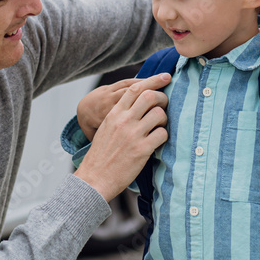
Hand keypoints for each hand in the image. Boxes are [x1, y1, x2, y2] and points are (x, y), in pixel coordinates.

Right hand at [74, 73, 170, 200]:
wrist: (95, 178)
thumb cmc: (101, 155)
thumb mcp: (106, 128)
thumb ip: (120, 115)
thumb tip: (138, 106)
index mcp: (114, 114)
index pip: (134, 89)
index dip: (151, 82)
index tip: (163, 81)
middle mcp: (123, 121)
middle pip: (150, 96)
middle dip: (162, 99)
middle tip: (164, 107)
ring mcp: (133, 134)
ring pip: (159, 114)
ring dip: (164, 119)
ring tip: (160, 127)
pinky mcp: (142, 150)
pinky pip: (162, 134)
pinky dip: (164, 136)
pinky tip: (158, 141)